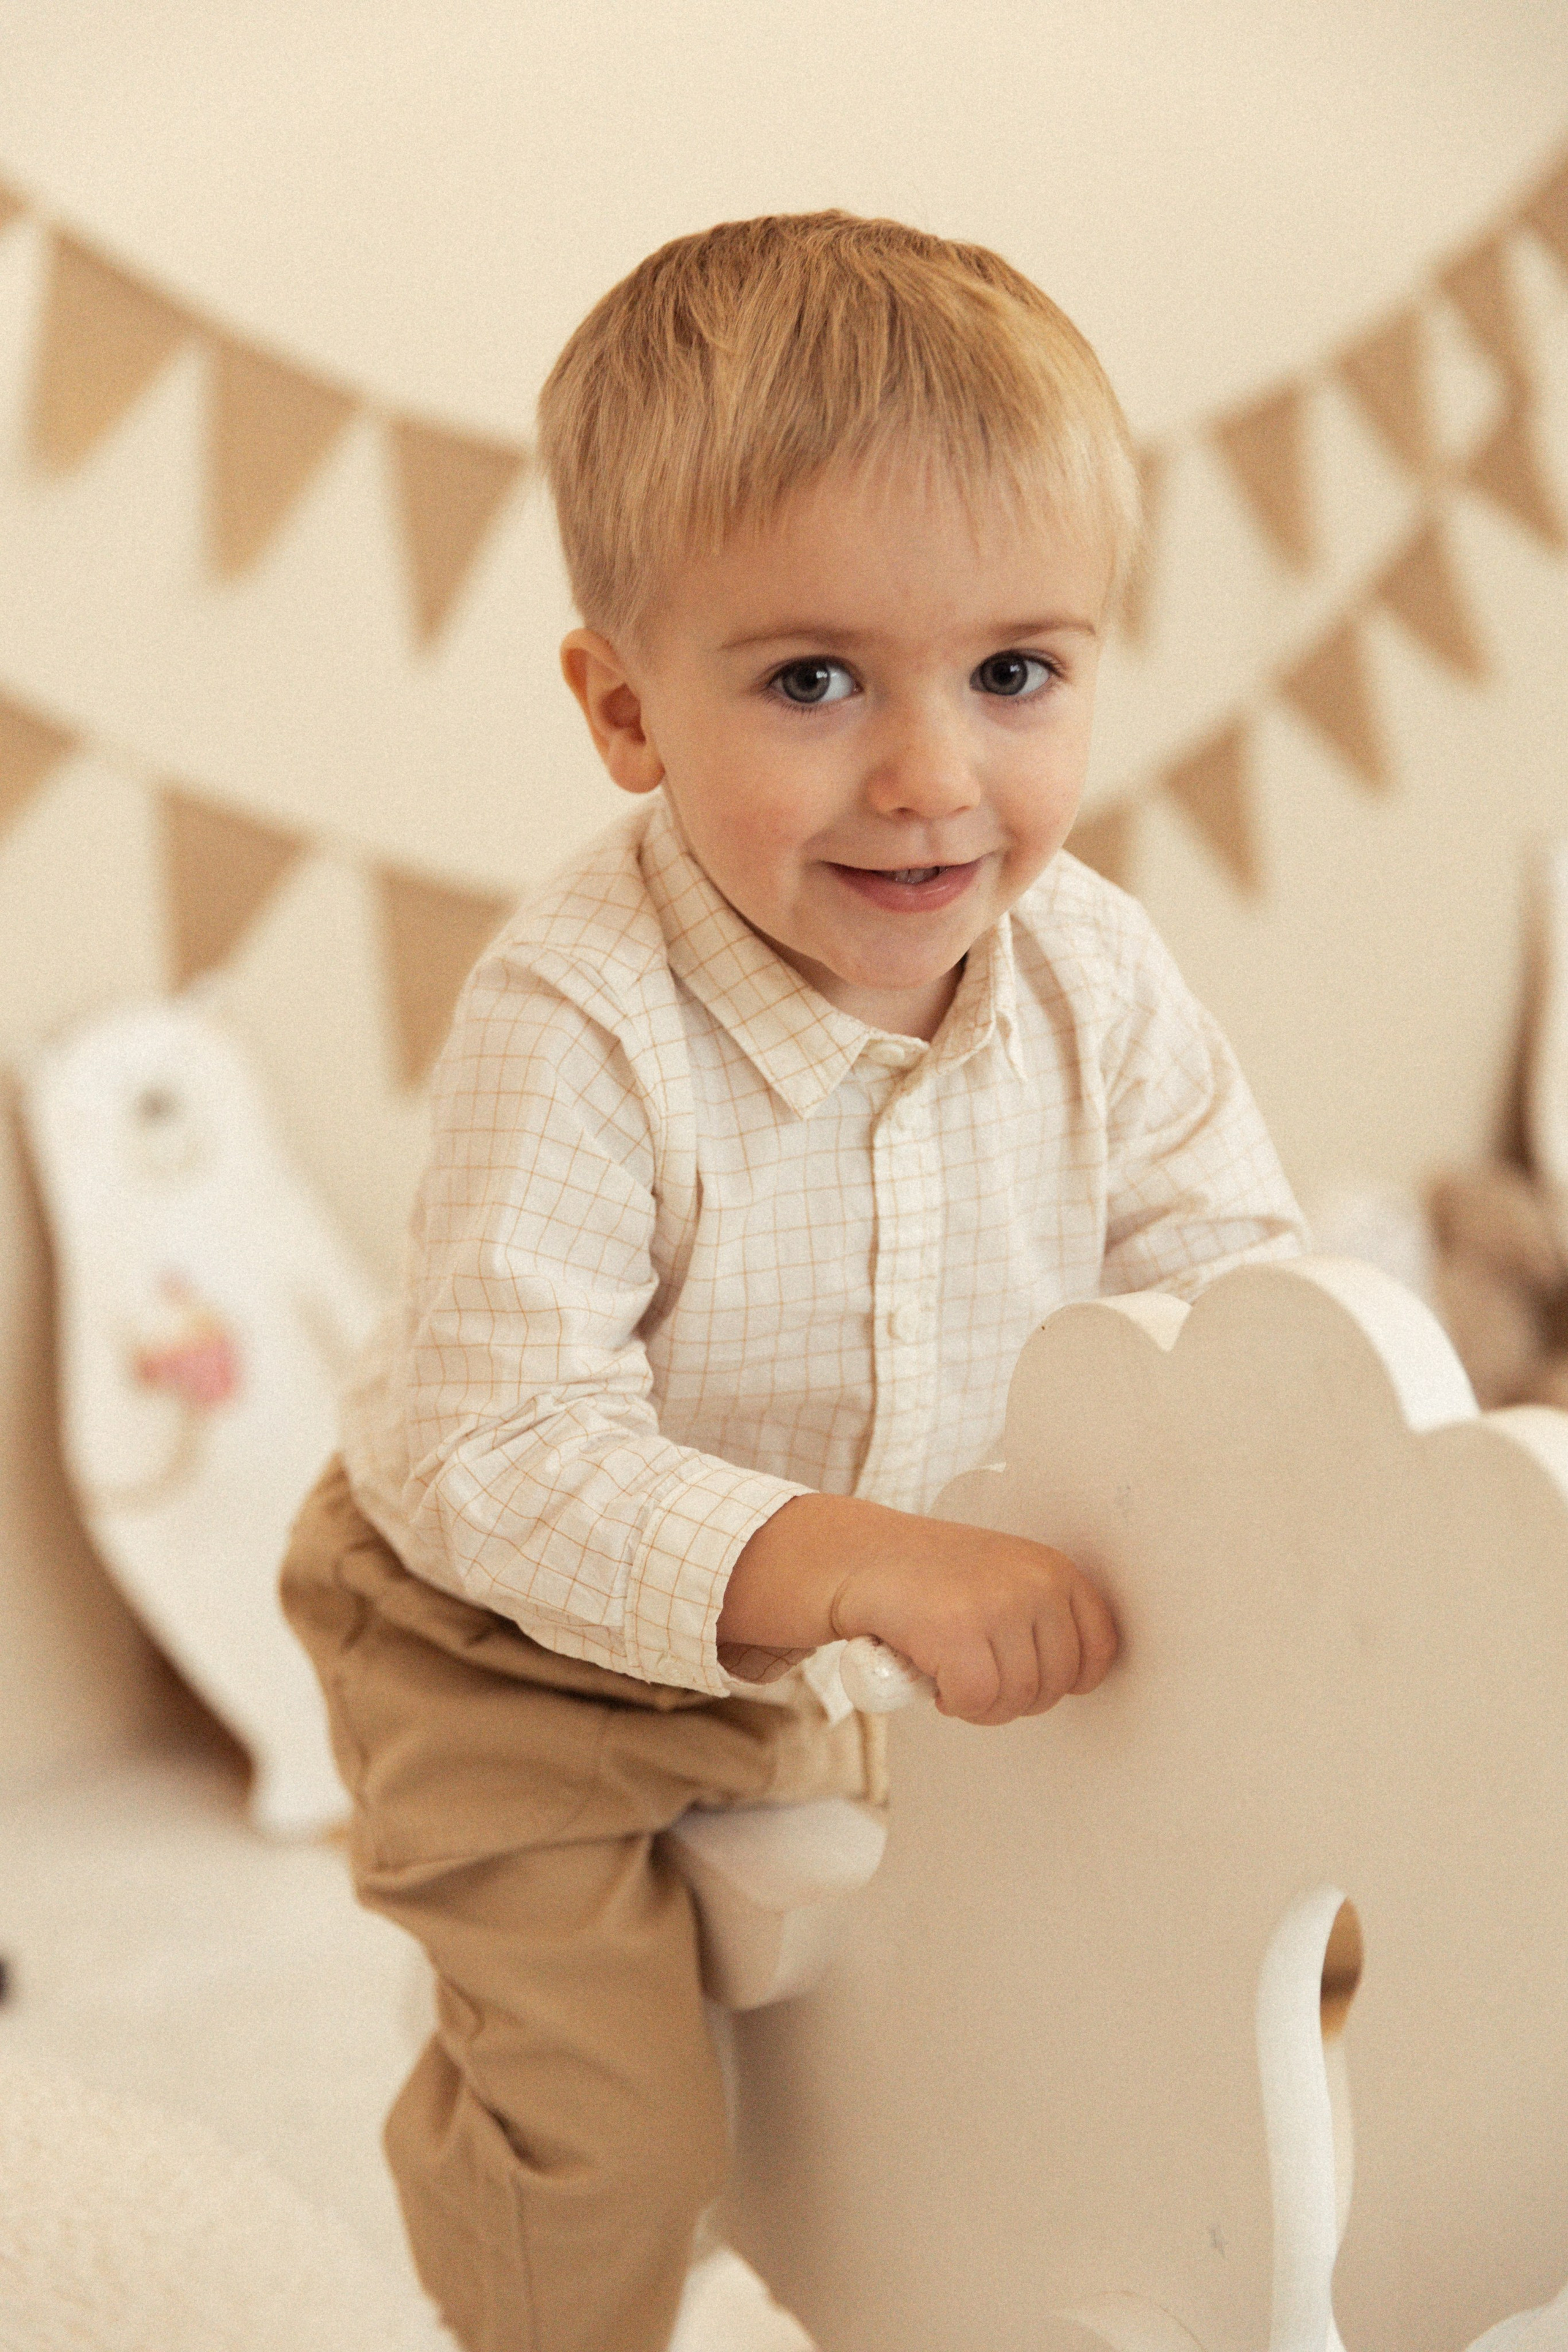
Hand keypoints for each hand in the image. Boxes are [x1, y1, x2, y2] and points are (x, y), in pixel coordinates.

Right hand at [830, 1520, 1116, 1725]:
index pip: (1100, 1648)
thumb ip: (1042, 1616)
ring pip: (1016, 1698)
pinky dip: (954, 1705)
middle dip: (1015, 1698)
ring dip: (982, 1706)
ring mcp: (996, 1604)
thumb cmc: (930, 1579)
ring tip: (954, 1678)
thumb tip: (1075, 1680)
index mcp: (1054, 1568)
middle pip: (1055, 1684)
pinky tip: (936, 1682)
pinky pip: (975, 1701)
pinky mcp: (956, 1631)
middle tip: (978, 1679)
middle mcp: (1034, 1582)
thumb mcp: (1004, 1577)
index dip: (1068, 1680)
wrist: (857, 1558)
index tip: (1032, 1679)